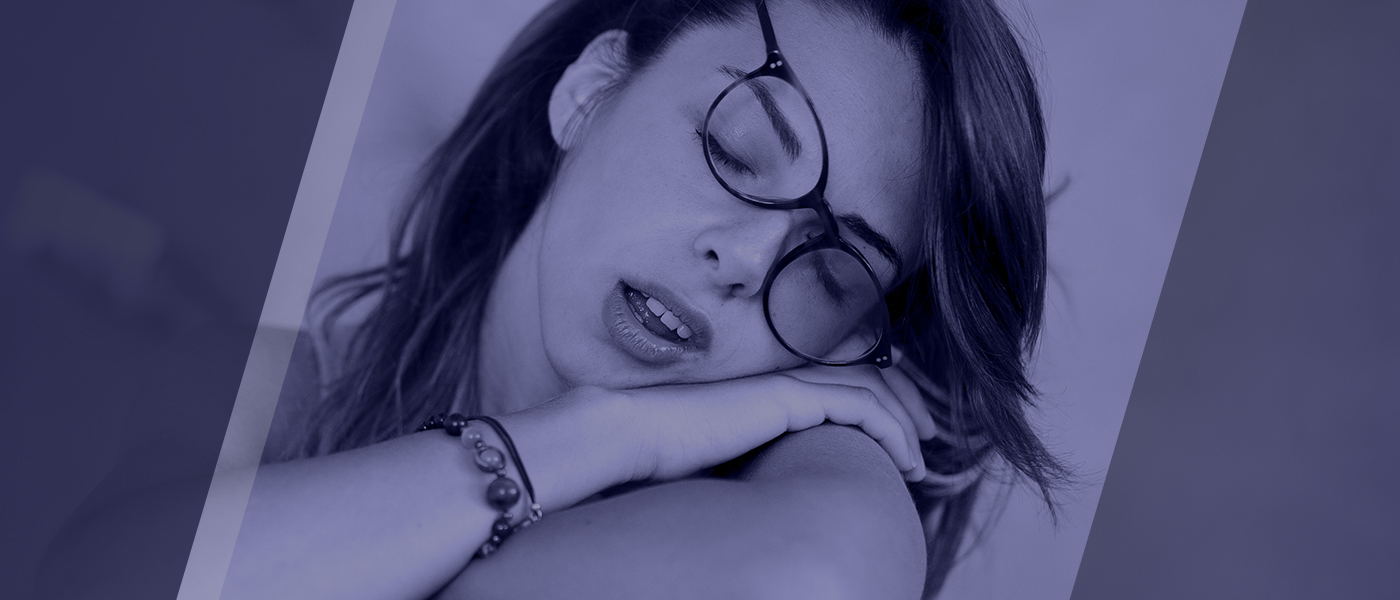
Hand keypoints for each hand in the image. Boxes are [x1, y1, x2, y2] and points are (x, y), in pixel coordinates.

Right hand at [612, 364, 931, 481]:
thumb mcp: (722, 458)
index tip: (899, 437)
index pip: (839, 379)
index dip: (878, 399)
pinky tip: (905, 459)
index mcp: (768, 387)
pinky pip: (862, 405)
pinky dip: (893, 429)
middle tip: (926, 440)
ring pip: (872, 388)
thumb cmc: (661, 455)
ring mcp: (788, 382)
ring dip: (906, 423)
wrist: (632, 434)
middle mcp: (783, 377)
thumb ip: (753, 458)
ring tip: (920, 460)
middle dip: (905, 405)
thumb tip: (772, 492)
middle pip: (867, 376)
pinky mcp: (791, 396)